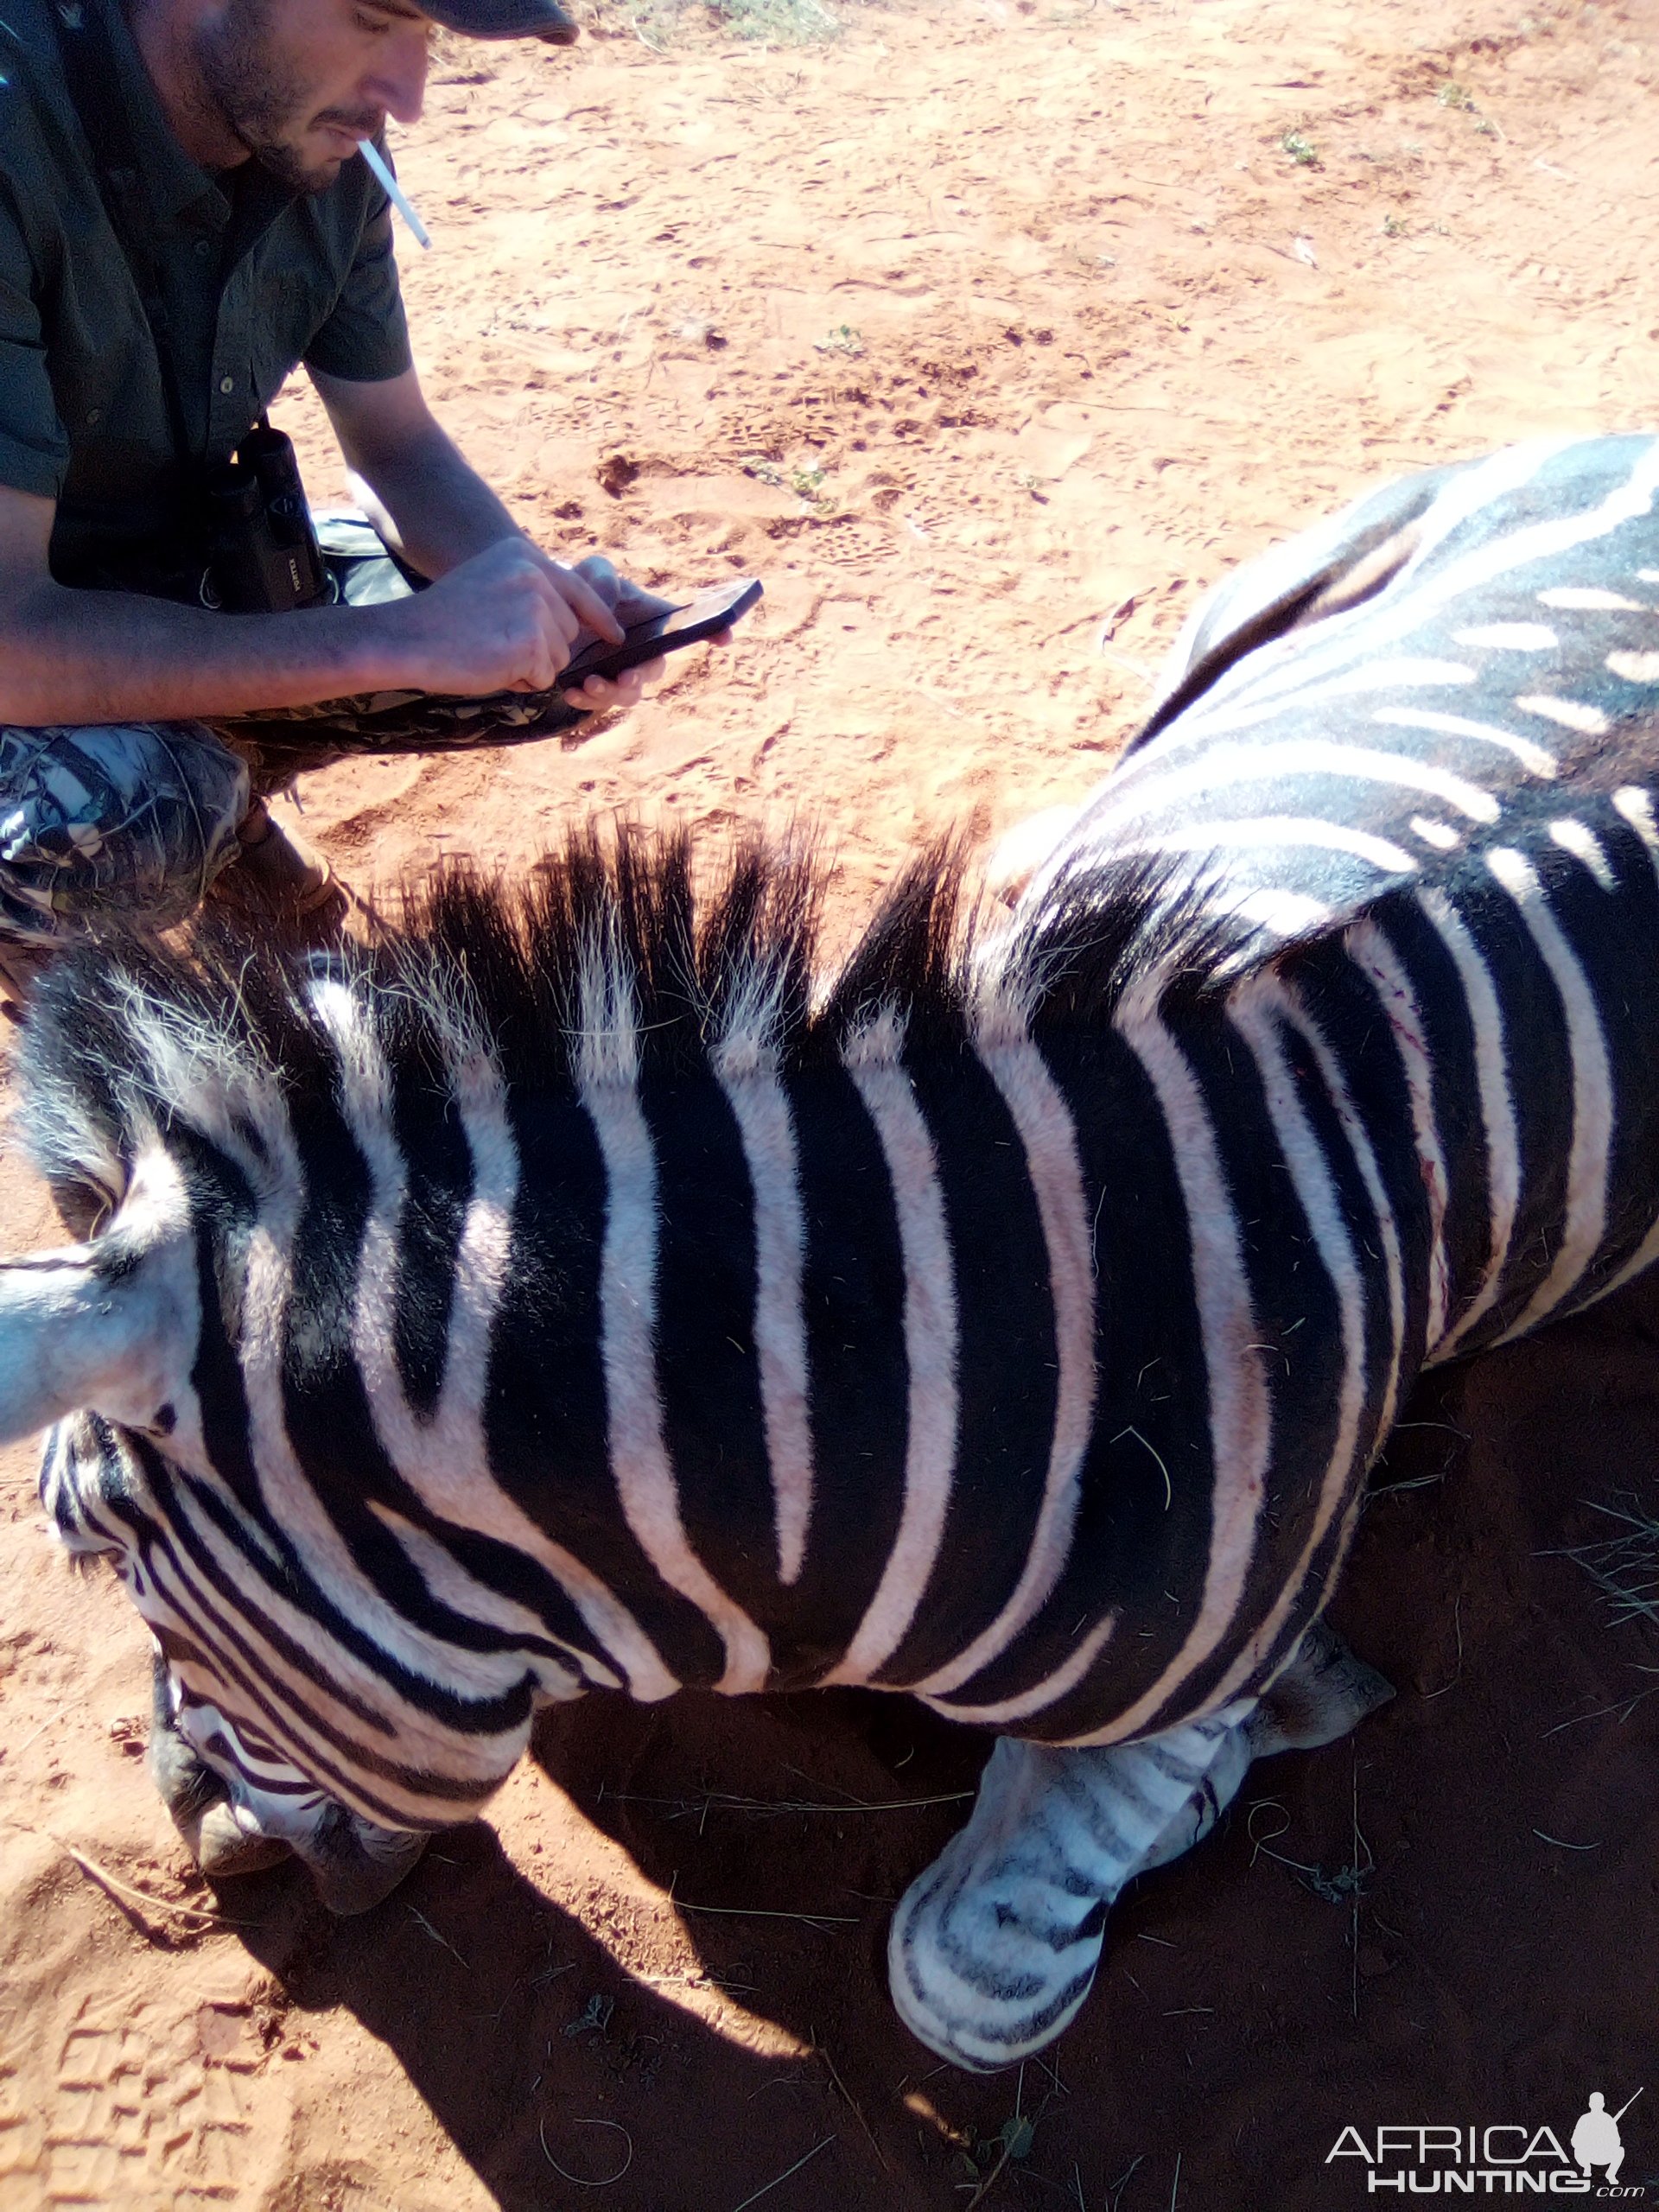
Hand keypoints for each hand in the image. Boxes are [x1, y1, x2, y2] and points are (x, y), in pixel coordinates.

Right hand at [376, 536, 624, 697]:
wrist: (406, 638)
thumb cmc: (441, 621)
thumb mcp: (489, 584)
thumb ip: (527, 593)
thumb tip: (571, 623)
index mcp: (523, 554)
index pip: (577, 589)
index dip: (599, 618)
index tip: (616, 636)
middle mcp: (535, 573)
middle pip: (568, 631)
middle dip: (540, 650)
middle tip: (492, 643)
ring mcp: (536, 606)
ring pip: (559, 658)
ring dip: (530, 667)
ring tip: (489, 652)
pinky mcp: (532, 641)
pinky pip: (545, 677)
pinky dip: (520, 682)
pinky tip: (489, 665)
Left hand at [558, 555, 732, 713]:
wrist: (550, 610)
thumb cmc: (583, 589)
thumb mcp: (593, 574)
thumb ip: (604, 581)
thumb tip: (610, 614)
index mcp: (654, 624)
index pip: (690, 629)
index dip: (714, 632)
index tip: (726, 636)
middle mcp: (643, 654)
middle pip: (653, 672)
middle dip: (641, 677)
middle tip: (626, 675)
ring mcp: (620, 675)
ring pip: (628, 695)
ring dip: (612, 693)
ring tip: (591, 682)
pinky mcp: (595, 690)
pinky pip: (597, 704)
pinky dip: (585, 700)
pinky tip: (571, 690)